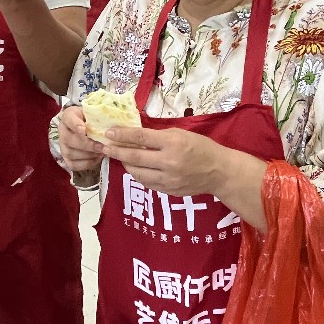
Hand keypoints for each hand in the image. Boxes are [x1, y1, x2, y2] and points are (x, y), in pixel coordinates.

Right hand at [58, 106, 104, 172]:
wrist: (87, 129)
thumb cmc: (92, 120)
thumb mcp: (94, 114)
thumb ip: (98, 117)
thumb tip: (109, 125)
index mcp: (68, 116)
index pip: (69, 118)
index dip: (76, 125)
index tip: (84, 130)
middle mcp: (62, 132)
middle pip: (69, 139)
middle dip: (87, 144)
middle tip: (101, 146)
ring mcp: (63, 147)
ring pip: (71, 153)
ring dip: (88, 155)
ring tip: (101, 152)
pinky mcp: (67, 159)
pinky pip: (74, 165)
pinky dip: (87, 163)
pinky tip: (97, 158)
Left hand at [102, 126, 264, 199]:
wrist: (219, 172)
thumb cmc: (201, 147)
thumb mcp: (181, 134)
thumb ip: (158, 135)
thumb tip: (134, 133)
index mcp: (173, 144)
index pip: (141, 138)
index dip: (122, 134)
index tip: (108, 132)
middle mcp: (169, 162)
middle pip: (134, 157)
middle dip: (116, 151)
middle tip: (104, 146)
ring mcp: (168, 179)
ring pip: (136, 172)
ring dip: (125, 163)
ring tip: (119, 156)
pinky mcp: (168, 191)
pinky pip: (146, 182)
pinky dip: (137, 174)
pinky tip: (134, 167)